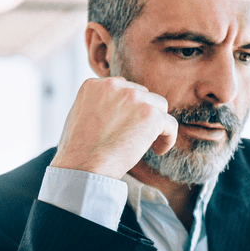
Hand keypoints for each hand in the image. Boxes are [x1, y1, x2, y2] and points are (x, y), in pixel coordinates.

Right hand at [50, 77, 177, 177]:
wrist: (83, 166)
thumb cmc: (79, 150)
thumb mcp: (80, 115)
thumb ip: (98, 104)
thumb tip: (116, 108)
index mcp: (96, 85)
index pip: (124, 89)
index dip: (129, 109)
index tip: (127, 126)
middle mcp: (114, 86)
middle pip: (143, 95)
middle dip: (142, 114)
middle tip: (136, 136)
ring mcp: (133, 98)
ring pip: (159, 106)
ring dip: (156, 124)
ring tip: (148, 143)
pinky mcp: (150, 115)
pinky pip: (170, 124)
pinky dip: (168, 138)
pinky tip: (158, 150)